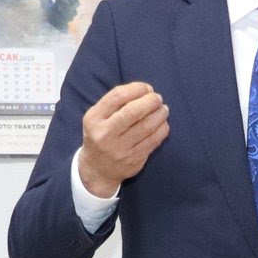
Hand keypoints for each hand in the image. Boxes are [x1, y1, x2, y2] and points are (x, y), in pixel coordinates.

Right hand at [77, 82, 168, 196]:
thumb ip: (116, 102)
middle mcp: (105, 133)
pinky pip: (154, 141)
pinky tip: (163, 123)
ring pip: (147, 126)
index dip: (137, 88)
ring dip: (160, 114)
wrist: (97, 169)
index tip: (147, 88)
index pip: (118, 96)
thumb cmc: (101, 135)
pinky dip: (162, 129)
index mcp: (94, 118)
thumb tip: (146, 91)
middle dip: (151, 101)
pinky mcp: (134, 159)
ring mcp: (120, 148)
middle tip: (158, 98)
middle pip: (134, 111)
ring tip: (163, 109)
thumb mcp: (97, 117)